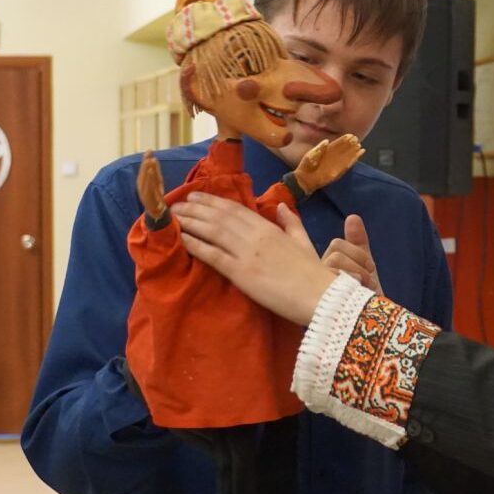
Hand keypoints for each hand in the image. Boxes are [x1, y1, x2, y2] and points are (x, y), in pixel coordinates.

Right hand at [137, 151, 166, 219]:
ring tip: (150, 162)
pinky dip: (150, 183)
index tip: (149, 151)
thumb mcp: (156, 182)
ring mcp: (145, 195)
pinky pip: (149, 191)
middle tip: (149, 155)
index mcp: (143, 183)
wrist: (157, 214)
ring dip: (147, 172)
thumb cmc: (156, 196)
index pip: (144, 170)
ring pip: (145, 182)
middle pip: (143, 175)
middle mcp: (142, 188)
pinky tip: (152, 176)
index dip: (146, 160)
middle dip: (146, 164)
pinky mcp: (149, 202)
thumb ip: (155, 171)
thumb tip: (153, 158)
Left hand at [173, 192, 335, 325]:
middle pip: (219, 217)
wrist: (321, 296)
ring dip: (190, 222)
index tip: (196, 197)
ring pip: (212, 231)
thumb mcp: (305, 241)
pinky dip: (195, 244)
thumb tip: (282, 206)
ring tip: (173, 217)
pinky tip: (181, 238)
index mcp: (270, 228)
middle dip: (196, 208)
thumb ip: (291, 223)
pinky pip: (212, 255)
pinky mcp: (241, 273)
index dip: (214, 202)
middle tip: (176, 204)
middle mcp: (255, 236)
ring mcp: (246, 253)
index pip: (236, 210)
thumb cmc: (314, 273)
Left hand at [293, 134, 363, 192]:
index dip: (343, 140)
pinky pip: (348, 164)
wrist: (306, 179)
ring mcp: (336, 164)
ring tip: (359, 146)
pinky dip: (354, 160)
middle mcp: (332, 157)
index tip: (349, 135)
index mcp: (326, 151)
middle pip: (343, 149)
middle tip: (356, 139)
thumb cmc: (307, 166)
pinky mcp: (339, 171)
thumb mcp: (311, 154)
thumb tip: (327, 140)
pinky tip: (359, 155)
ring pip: (347, 156)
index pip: (336, 144)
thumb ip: (320, 148)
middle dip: (350, 144)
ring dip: (353, 151)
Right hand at [322, 215, 380, 294]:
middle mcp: (316, 275)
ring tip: (364, 289)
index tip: (370, 266)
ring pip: (335, 260)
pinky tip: (359, 295)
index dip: (357, 252)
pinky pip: (336, 278)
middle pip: (336, 251)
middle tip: (368, 280)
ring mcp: (316, 287)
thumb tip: (352, 216)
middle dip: (359, 262)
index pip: (337, 244)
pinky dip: (355, 284)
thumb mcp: (365, 265)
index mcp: (326, 265)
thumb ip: (358, 243)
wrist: (373, 322)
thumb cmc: (365, 295)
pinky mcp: (321, 299)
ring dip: (358, 274)